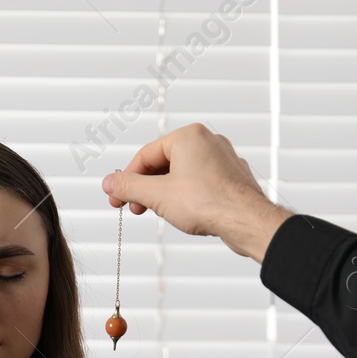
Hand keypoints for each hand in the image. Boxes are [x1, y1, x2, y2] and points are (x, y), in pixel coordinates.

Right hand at [102, 122, 292, 262]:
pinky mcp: (232, 178)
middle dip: (146, 188)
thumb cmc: (209, 203)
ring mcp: (223, 159)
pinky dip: (187, 196)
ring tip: (157, 212)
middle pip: (164, 163)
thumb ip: (129, 187)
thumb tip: (110, 183)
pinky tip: (183, 213)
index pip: (146, 155)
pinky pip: (201, 183)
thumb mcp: (157, 196)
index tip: (116, 197)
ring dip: (165, 193)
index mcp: (188, 136)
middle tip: (134, 207)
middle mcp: (208, 141)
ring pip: (183, 174)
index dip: (127, 179)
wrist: (247, 221)